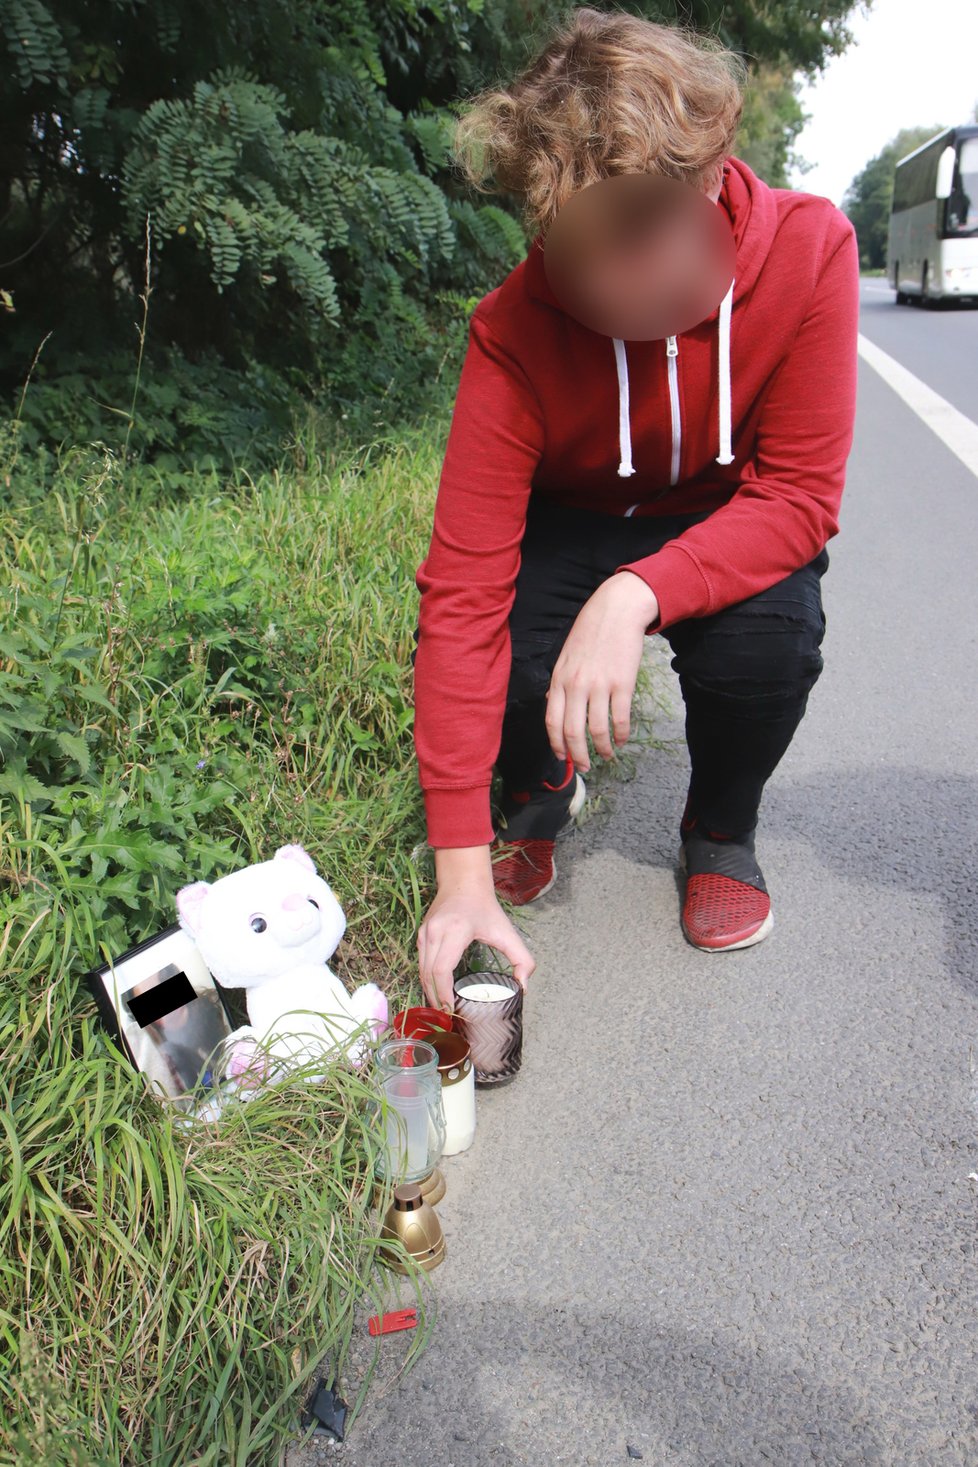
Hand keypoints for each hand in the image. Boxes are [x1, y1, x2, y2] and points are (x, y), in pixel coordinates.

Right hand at [417, 846, 534, 1010]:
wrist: (463, 882)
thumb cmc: (485, 908)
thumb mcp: (507, 932)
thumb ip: (522, 959)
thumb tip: (523, 988)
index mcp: (456, 931)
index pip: (442, 969)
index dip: (444, 994)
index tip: (452, 1010)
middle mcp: (435, 932)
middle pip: (429, 974)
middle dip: (436, 999)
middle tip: (447, 1018)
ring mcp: (424, 933)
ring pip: (422, 970)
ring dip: (429, 991)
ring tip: (442, 1009)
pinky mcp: (420, 934)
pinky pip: (421, 963)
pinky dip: (427, 980)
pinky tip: (436, 992)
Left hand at [545, 571, 659, 771]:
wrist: (617, 610)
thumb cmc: (591, 632)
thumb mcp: (566, 656)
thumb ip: (560, 683)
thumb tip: (554, 705)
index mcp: (559, 679)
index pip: (552, 722)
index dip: (557, 745)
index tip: (563, 757)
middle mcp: (576, 685)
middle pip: (572, 732)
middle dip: (578, 756)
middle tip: (585, 766)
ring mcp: (599, 685)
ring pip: (596, 730)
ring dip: (602, 749)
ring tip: (607, 756)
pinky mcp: (622, 684)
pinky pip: (619, 719)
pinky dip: (621, 735)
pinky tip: (622, 740)